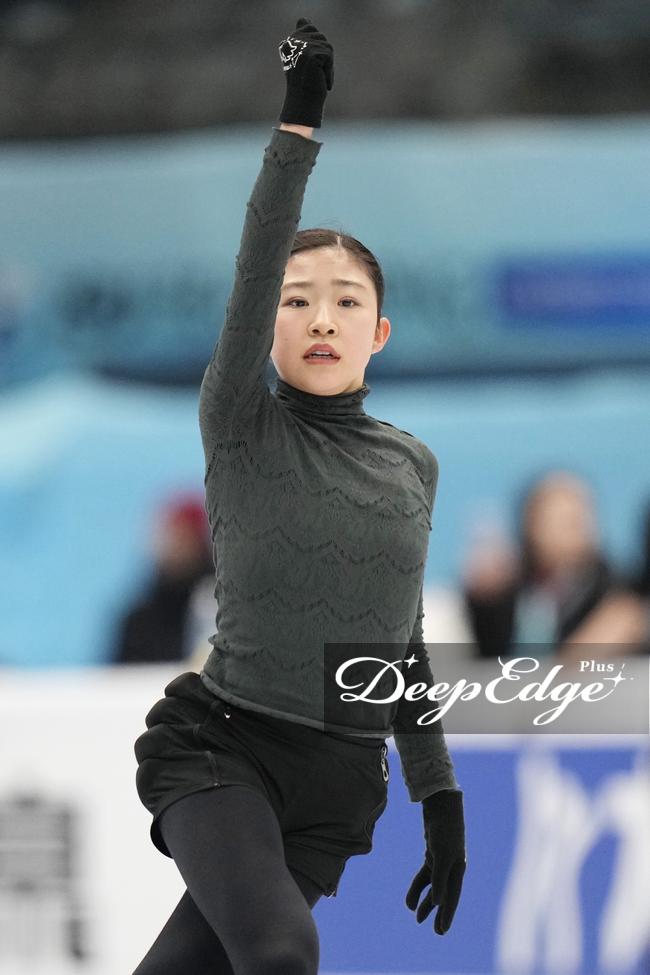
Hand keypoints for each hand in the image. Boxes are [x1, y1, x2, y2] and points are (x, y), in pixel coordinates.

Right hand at [278, 17, 333, 127]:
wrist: (302, 105)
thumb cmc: (305, 85)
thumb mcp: (304, 59)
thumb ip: (304, 38)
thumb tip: (304, 19)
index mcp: (287, 43)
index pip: (310, 28)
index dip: (316, 47)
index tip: (309, 67)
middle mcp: (291, 43)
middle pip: (321, 38)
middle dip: (324, 57)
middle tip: (314, 75)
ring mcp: (300, 48)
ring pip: (327, 47)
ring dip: (327, 65)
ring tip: (317, 78)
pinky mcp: (311, 54)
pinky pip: (329, 57)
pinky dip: (329, 71)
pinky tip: (320, 81)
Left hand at [405, 789, 465, 934]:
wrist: (441, 807)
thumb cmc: (444, 830)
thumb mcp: (441, 855)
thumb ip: (440, 879)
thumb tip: (439, 902)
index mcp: (458, 869)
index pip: (452, 897)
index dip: (447, 915)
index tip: (441, 931)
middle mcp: (452, 868)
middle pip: (444, 895)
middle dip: (439, 913)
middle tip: (435, 932)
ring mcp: (442, 861)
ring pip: (433, 886)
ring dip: (425, 901)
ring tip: (416, 917)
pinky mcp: (432, 854)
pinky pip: (425, 875)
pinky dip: (418, 886)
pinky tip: (410, 898)